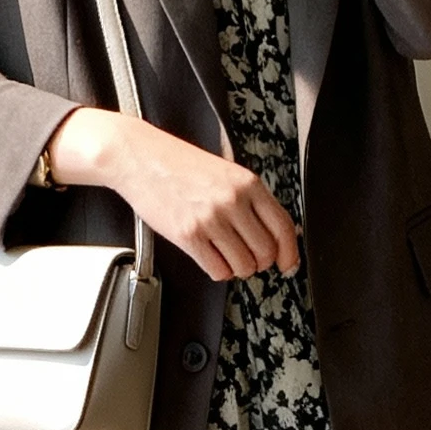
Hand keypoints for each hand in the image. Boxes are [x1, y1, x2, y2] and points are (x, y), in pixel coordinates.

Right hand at [47, 107, 298, 284]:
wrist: (141, 158)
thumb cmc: (180, 165)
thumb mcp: (226, 173)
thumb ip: (252, 200)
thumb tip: (279, 231)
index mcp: (248, 183)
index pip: (282, 226)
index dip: (290, 253)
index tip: (288, 265)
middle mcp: (233, 201)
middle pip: (265, 252)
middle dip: (259, 262)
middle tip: (247, 257)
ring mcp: (210, 220)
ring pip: (243, 266)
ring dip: (238, 269)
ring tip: (226, 256)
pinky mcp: (188, 236)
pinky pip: (217, 270)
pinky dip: (218, 271)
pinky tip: (210, 258)